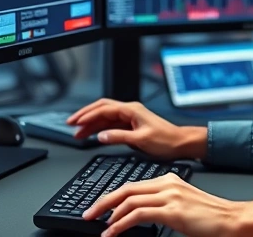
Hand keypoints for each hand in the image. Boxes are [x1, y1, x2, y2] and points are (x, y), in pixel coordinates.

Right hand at [67, 98, 207, 160]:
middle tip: (71, 124)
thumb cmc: (166, 140)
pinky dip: (100, 128)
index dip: (88, 115)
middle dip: (85, 115)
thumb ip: (119, 137)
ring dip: (91, 123)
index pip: (104, 109)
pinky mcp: (132, 125)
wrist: (181, 143)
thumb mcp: (140, 140)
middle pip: (102, 108)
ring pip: (105, 117)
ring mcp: (131, 117)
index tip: (75, 122)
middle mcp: (130, 111)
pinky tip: (93, 135)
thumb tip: (101, 135)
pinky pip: (111, 124)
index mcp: (132, 110)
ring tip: (78, 133)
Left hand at [82, 174, 252, 236]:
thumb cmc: (211, 217)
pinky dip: (121, 224)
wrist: (232, 220)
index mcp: (169, 180)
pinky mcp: (172, 211)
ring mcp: (170, 196)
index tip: (101, 207)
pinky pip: (137, 214)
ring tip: (100, 226)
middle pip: (126, 189)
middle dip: (104, 202)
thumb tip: (139, 216)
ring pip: (129, 200)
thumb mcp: (183, 206)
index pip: (132, 185)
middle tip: (90, 213)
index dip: (113, 196)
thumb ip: (162, 206)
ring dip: (109, 215)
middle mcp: (167, 184)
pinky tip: (113, 232)